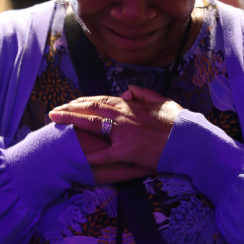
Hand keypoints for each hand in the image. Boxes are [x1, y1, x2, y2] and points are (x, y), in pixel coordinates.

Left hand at [49, 85, 182, 178]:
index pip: (101, 100)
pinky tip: (76, 154)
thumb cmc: (178, 122)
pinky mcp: (127, 151)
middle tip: (54, 110)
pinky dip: (90, 155)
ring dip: (71, 121)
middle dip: (70, 108)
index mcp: (131, 105)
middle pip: (91, 108)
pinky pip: (104, 154)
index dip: (83, 101)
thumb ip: (143, 94)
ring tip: (56, 120)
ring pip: (92, 124)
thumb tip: (128, 89)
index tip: (71, 102)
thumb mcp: (162, 101)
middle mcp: (124, 116)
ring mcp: (124, 133)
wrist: (189, 140)